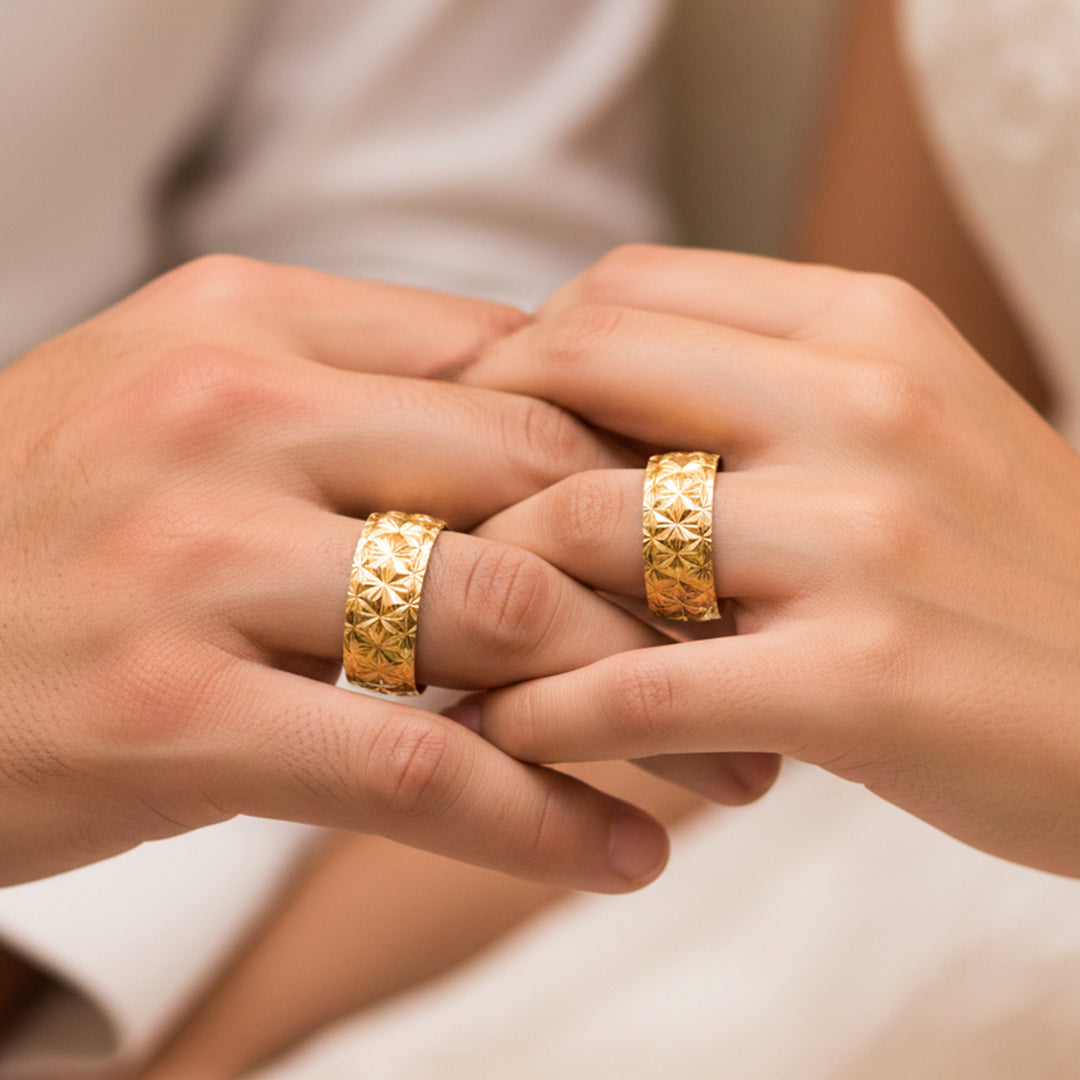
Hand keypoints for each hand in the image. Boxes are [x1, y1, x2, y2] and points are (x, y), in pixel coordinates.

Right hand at [0, 255, 669, 890]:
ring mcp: (194, 558)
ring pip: (497, 621)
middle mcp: (232, 415)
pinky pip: (409, 767)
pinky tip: (619, 855)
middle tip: (767, 654)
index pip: (514, 368)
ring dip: (639, 707)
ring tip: (729, 772)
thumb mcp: (193, 396)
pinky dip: (537, 819)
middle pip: (534, 486)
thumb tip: (543, 416)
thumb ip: (360, 388)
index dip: (638, 454)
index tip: (722, 531)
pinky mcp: (164, 708)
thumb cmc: (59, 512)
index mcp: (253, 320)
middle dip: (675, 581)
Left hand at [457, 244, 1079, 876]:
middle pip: (581, 376)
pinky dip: (543, 712)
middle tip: (420, 525)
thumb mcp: (907, 432)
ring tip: (443, 640)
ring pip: (584, 529)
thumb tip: (588, 406)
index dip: (517, 355)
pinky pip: (634, 686)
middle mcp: (859, 405)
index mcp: (866, 327)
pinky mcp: (857, 679)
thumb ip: (765, 397)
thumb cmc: (1009, 573)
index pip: (626, 291)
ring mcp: (860, 539)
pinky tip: (508, 734)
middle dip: (472, 455)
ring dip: (487, 592)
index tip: (471, 433)